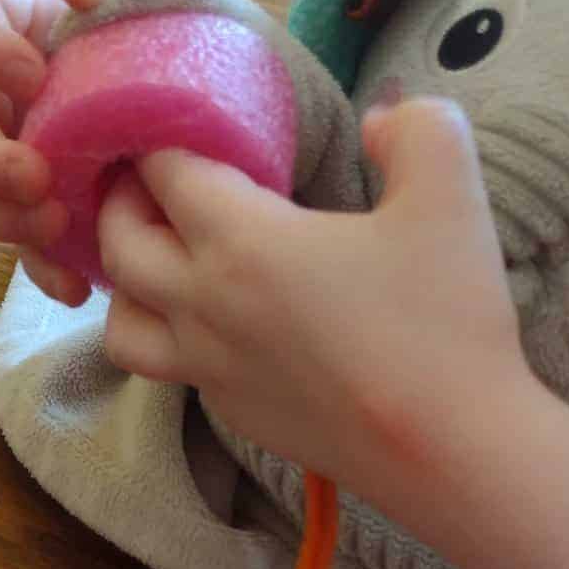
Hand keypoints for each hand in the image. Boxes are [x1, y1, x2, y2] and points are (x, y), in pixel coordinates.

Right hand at [0, 0, 168, 306]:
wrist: (235, 129)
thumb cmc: (189, 47)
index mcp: (27, 33)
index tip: (29, 75)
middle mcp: (9, 103)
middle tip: (34, 177)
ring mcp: (22, 167)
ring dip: (1, 219)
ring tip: (56, 229)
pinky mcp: (48, 223)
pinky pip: (25, 256)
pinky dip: (44, 272)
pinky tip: (78, 287)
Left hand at [96, 97, 528, 506]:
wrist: (448, 449)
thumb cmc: (444, 320)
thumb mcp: (451, 195)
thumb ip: (416, 130)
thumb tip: (377, 119)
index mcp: (240, 240)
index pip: (163, 172)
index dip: (159, 136)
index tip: (172, 121)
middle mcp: (202, 304)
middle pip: (117, 243)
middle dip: (120, 201)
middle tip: (150, 179)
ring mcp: (207, 367)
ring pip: (120, 321)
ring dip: (125, 282)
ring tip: (161, 258)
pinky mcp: (228, 411)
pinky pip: (169, 367)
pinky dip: (170, 335)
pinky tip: (214, 321)